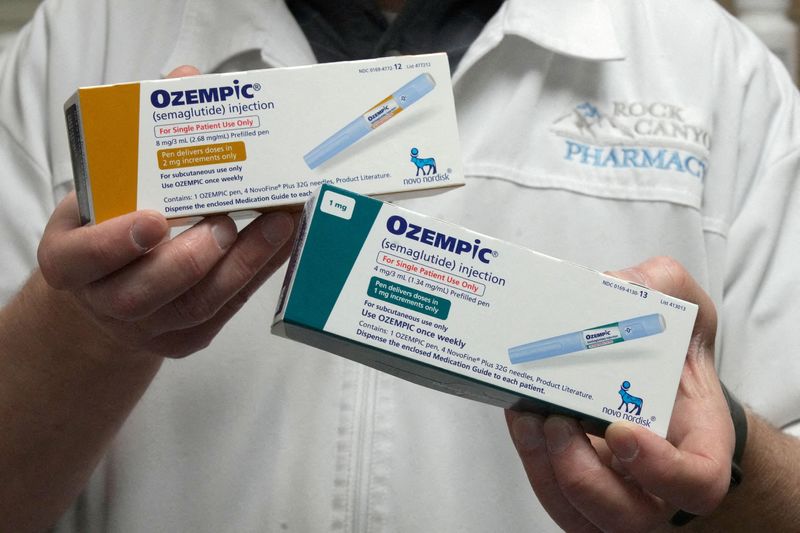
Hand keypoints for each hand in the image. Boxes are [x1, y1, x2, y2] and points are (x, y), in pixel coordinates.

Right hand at [32, 62, 297, 361]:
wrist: (108, 294)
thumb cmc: (108, 229)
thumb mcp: (103, 187)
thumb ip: (140, 135)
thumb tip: (188, 80)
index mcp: (70, 262)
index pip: (84, 259)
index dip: (116, 243)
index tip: (154, 219)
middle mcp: (105, 302)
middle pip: (146, 292)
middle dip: (192, 257)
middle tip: (228, 220)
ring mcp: (149, 328)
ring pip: (197, 306)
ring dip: (243, 264)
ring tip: (278, 224)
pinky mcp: (187, 339)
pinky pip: (226, 312)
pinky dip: (258, 274)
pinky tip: (283, 242)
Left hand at [505, 257, 733, 531]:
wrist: (653, 379)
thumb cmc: (674, 357)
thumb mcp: (684, 310)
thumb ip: (662, 287)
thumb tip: (611, 284)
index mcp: (698, 445)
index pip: (697, 484)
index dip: (660, 469)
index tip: (620, 429)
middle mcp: (657, 483)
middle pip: (626, 516)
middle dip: (581, 473)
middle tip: (557, 420)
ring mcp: (615, 492)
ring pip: (578, 514)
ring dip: (544, 467)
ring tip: (527, 416)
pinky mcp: (575, 488)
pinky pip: (551, 496)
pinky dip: (530, 459)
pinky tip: (520, 417)